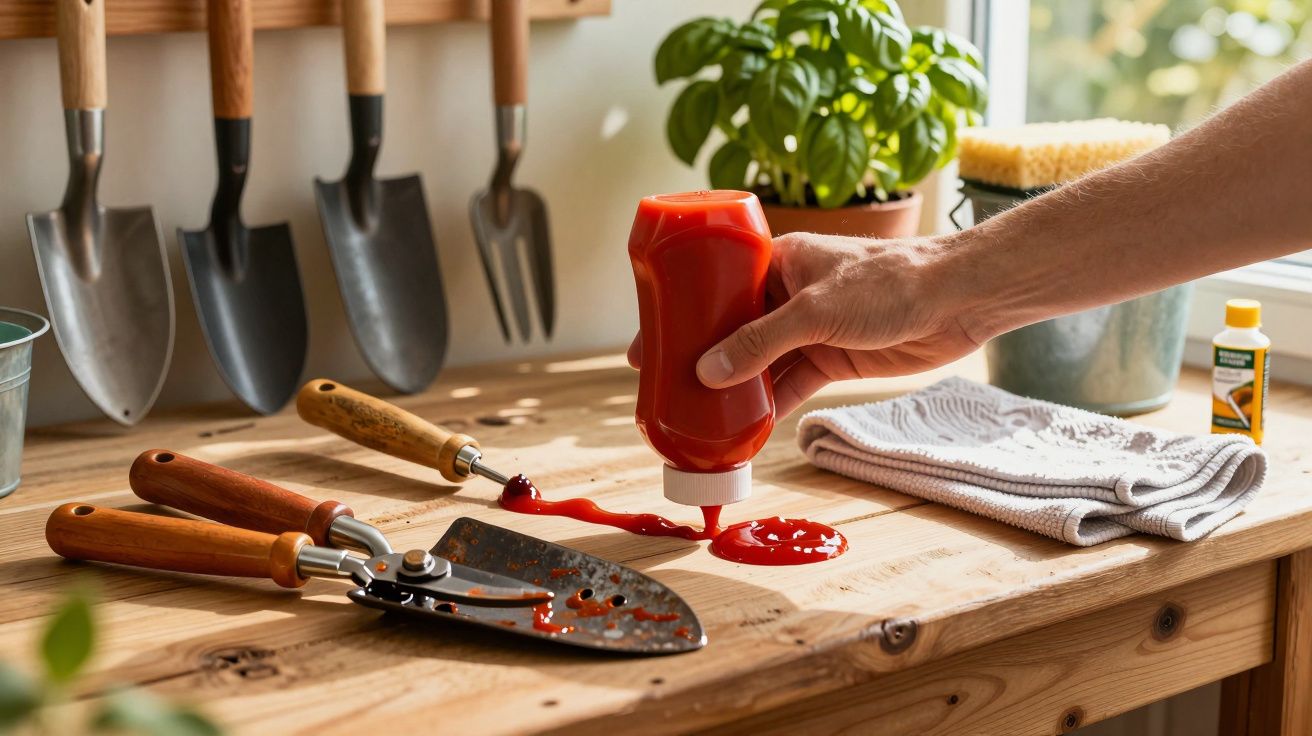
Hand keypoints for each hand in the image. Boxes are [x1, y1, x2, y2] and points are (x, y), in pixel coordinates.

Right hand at [627, 232, 984, 416]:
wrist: (957, 300)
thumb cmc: (890, 282)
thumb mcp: (816, 310)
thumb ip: (761, 341)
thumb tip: (708, 371)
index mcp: (778, 261)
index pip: (716, 286)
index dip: (682, 313)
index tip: (650, 341)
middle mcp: (788, 292)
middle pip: (731, 328)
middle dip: (699, 356)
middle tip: (662, 384)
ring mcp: (809, 327)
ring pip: (757, 361)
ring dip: (732, 387)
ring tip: (694, 414)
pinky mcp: (831, 356)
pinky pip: (787, 383)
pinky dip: (767, 404)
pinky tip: (742, 427)